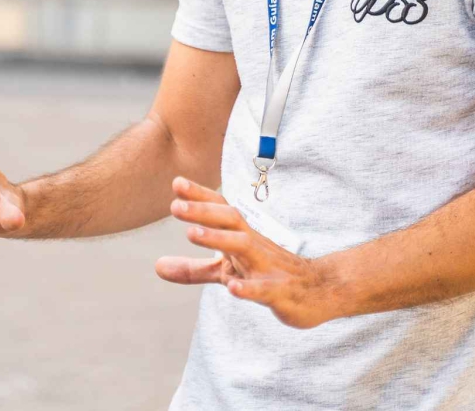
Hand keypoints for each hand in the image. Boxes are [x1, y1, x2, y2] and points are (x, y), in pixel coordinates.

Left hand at [155, 178, 339, 329]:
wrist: (318, 290)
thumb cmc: (268, 273)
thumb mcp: (227, 271)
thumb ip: (194, 269)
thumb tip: (156, 266)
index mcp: (242, 236)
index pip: (220, 210)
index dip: (200, 197)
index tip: (176, 182)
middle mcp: (254, 245)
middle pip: (229, 221)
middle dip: (202, 212)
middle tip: (174, 205)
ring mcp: (267, 266)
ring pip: (244, 247)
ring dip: (218, 239)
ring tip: (191, 234)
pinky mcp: (280, 292)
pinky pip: (265, 289)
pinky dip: (249, 288)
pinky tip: (232, 288)